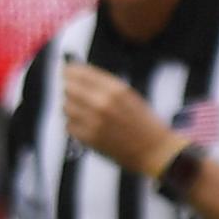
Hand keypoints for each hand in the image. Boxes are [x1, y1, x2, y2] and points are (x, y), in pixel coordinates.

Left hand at [60, 63, 180, 179]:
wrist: (151, 149)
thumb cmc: (141, 121)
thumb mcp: (128, 94)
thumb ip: (104, 84)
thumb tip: (79, 74)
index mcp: (116, 89)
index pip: (82, 73)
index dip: (71, 70)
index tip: (68, 69)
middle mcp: (103, 103)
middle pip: (70, 88)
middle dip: (69, 87)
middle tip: (72, 89)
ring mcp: (94, 121)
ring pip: (66, 106)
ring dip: (71, 106)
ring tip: (82, 110)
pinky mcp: (88, 138)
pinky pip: (69, 125)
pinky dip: (73, 123)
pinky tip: (84, 123)